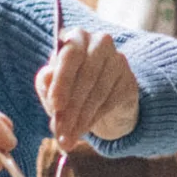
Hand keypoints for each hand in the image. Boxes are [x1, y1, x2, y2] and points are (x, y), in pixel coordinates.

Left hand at [36, 29, 139, 147]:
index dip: (63, 81)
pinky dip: (95, 119)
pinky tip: (84, 130)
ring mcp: (119, 60)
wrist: (100, 98)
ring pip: (98, 92)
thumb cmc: (69, 87)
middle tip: (60, 131)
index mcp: (77, 37)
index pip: (71, 55)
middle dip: (71, 108)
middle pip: (87, 76)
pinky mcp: (130, 80)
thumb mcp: (52, 86)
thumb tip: (47, 80)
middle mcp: (100, 42)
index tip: (55, 106)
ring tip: (68, 138)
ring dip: (81, 118)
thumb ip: (46, 83)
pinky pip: (111, 102)